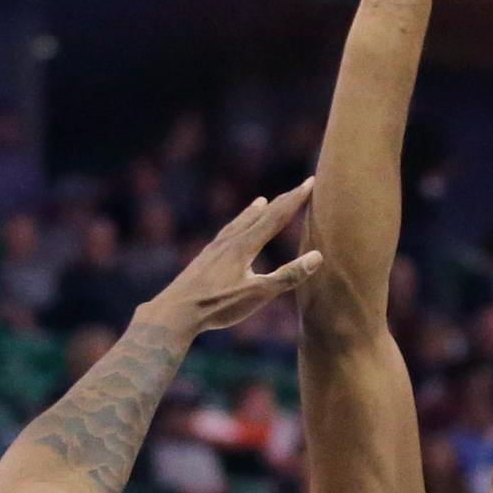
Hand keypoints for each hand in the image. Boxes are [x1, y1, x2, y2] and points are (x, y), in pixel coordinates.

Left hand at [144, 179, 321, 336]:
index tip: (310, 181)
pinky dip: (235, 227)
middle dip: (281, 201)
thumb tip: (317, 256)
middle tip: (296, 187)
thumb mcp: (257, 294)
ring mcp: (214, 249)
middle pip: (260, 216)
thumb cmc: (217, 305)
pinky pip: (224, 235)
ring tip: (260, 202)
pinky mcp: (203, 260)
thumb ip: (287, 276)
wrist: (175, 311)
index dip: (295, 199)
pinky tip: (229, 235)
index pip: (276, 216)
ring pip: (238, 223)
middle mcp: (229, 241)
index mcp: (245, 246)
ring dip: (253, 212)